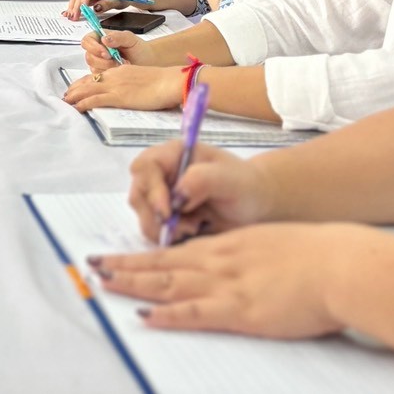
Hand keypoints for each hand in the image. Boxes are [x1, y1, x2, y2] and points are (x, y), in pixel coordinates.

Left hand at [63, 64, 178, 112]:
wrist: (171, 81)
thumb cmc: (163, 82)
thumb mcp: (143, 79)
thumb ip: (132, 84)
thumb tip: (129, 93)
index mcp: (121, 70)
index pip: (97, 76)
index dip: (83, 83)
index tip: (75, 88)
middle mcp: (114, 76)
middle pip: (88, 81)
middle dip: (74, 90)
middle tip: (66, 97)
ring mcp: (115, 86)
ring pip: (87, 90)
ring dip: (74, 97)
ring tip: (65, 103)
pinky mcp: (118, 96)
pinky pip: (95, 100)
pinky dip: (83, 104)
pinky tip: (76, 109)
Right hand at [65, 0, 146, 19]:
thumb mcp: (120, 0)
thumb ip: (107, 3)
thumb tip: (96, 8)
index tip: (82, 7)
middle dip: (76, 5)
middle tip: (74, 16)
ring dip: (74, 7)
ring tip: (71, 17)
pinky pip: (81, 1)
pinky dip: (77, 7)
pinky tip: (71, 13)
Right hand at [82, 29, 164, 70]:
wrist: (147, 61)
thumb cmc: (139, 49)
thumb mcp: (130, 39)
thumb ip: (118, 36)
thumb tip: (104, 39)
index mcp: (100, 37)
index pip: (87, 40)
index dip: (93, 47)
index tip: (106, 52)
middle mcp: (97, 50)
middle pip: (89, 56)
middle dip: (103, 61)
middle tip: (117, 61)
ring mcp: (99, 63)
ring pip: (93, 68)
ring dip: (108, 68)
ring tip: (122, 65)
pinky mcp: (102, 74)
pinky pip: (99, 77)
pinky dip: (109, 76)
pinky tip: (120, 71)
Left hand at [89, 223, 365, 338]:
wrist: (339, 263)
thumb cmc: (315, 256)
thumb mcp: (270, 246)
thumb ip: (246, 255)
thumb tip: (234, 266)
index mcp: (226, 247)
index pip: (174, 252)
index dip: (142, 255)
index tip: (116, 257)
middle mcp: (218, 262)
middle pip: (161, 264)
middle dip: (124, 266)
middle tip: (92, 265)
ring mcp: (226, 285)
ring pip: (168, 284)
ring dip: (133, 284)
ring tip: (103, 282)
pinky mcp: (240, 310)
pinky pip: (195, 313)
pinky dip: (167, 315)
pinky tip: (145, 317)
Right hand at [125, 140, 272, 240]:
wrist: (255, 206)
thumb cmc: (245, 186)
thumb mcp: (230, 179)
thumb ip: (203, 179)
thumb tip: (177, 193)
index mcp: (174, 154)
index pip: (146, 166)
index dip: (151, 189)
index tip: (168, 212)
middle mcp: (161, 173)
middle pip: (139, 194)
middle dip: (158, 216)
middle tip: (188, 227)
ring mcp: (160, 196)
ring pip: (144, 216)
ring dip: (165, 229)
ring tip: (194, 228)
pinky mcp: (164, 218)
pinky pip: (154, 231)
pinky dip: (169, 238)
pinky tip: (192, 233)